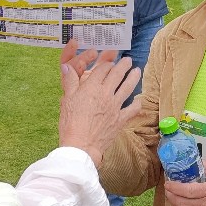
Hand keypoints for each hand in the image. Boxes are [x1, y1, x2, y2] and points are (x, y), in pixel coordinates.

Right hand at [58, 39, 140, 166]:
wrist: (81, 145)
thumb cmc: (71, 123)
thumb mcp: (67, 99)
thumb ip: (70, 81)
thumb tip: (66, 66)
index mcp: (92, 87)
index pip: (102, 69)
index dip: (107, 64)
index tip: (109, 62)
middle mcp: (106, 93)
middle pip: (117, 75)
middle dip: (124, 65)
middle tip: (128, 60)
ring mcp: (115, 106)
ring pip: (128, 88)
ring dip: (133, 77)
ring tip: (137, 71)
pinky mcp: (121, 119)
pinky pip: (132, 109)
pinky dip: (137, 104)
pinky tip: (138, 100)